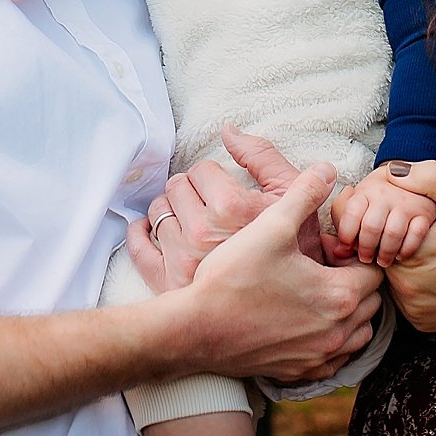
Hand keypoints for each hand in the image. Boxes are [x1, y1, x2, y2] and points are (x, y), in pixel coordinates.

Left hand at [124, 127, 321, 288]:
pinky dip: (141, 234)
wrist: (292, 304)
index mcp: (233, 208)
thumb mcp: (291, 193)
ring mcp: (183, 262)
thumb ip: (261, 155)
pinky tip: (156, 231)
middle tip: (208, 205)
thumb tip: (227, 131)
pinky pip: (139, 248)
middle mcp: (204, 235)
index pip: (202, 170)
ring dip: (170, 210)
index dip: (215, 177)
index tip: (225, 191)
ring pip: (157, 213)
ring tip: (193, 222)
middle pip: (176, 187)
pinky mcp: (168, 284)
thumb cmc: (296, 248)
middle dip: (191, 190)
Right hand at [179, 164, 386, 382]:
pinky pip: (335, 359)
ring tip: (320, 293)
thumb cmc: (232, 278)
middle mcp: (337, 332)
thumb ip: (303, 194)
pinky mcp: (300, 373)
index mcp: (338, 295)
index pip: (373, 273)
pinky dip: (331, 342)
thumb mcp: (270, 226)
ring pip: (357, 334)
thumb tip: (327, 169)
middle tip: (326, 267)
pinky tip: (306, 323)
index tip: (331, 249)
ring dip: (348, 314)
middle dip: (355, 283)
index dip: (356, 256)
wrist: (195, 330)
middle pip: (369, 303)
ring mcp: (319, 357)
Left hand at [333, 164, 435, 265]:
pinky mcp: (425, 212)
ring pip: (393, 233)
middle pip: (371, 226)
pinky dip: (407, 249)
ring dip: (386, 252)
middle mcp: (385, 195)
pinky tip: (401, 254)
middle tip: (366, 258)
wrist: (409, 181)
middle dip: (366, 248)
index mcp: (365, 192)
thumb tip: (339, 250)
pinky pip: (416, 234)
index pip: (351, 213)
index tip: (347, 246)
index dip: (346, 234)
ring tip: (382, 260)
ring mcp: (406, 202)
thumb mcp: (356, 205)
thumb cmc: (377, 200)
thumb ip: (342, 223)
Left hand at [381, 161, 435, 333]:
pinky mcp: (421, 322)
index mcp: (413, 252)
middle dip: (401, 238)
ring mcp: (414, 308)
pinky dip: (416, 285)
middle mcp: (408, 286)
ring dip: (407, 263)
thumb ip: (431, 179)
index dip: (398, 216)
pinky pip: (406, 297)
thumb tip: (393, 171)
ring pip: (394, 275)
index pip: (381, 226)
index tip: (423, 218)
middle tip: (435, 235)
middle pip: (385, 250)